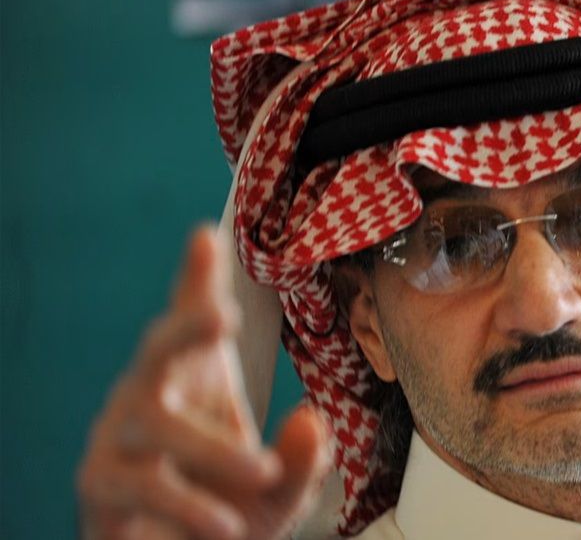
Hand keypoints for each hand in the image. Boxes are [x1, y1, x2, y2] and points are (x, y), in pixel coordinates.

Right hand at [77, 227, 330, 538]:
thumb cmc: (227, 507)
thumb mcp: (280, 488)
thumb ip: (302, 459)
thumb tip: (310, 418)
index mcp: (198, 380)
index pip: (193, 320)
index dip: (198, 279)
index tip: (207, 237)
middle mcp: (152, 396)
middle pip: (157, 347)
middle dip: (187, 326)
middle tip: (222, 314)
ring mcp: (122, 436)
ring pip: (156, 423)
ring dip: (211, 448)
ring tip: (263, 472)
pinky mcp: (102, 483)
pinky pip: (142, 485)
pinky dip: (186, 505)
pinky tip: (223, 523)